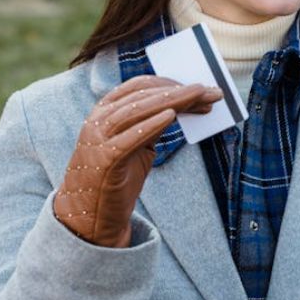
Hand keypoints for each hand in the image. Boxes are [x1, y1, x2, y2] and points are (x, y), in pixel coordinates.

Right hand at [54, 76, 221, 247]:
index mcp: (105, 111)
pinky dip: (150, 125)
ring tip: (197, 97)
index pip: (139, 86)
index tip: (201, 89)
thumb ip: (151, 126)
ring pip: (136, 110)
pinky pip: (128, 139)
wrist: (89, 216)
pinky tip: (171, 116)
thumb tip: (180, 108)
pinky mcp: (104, 161)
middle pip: (142, 95)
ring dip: (171, 101)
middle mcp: (99, 120)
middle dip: (179, 91)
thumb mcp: (137, 146)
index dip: (171, 83)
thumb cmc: (115, 178)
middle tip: (211, 91)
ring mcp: (99, 139)